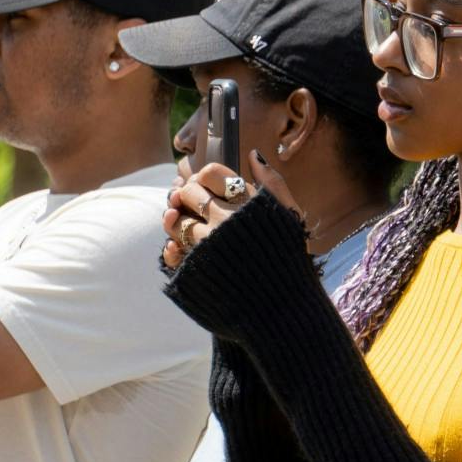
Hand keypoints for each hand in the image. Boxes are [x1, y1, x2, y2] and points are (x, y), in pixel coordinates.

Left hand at [160, 152, 302, 267]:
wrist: (283, 307)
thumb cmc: (288, 258)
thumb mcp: (289, 216)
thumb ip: (272, 183)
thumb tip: (253, 155)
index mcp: (246, 203)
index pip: (209, 172)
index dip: (204, 178)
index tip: (207, 188)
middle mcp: (224, 220)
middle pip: (188, 193)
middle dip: (188, 197)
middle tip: (196, 207)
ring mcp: (207, 246)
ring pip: (176, 221)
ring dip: (178, 222)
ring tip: (192, 230)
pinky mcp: (195, 270)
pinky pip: (172, 251)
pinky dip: (173, 249)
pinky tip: (183, 250)